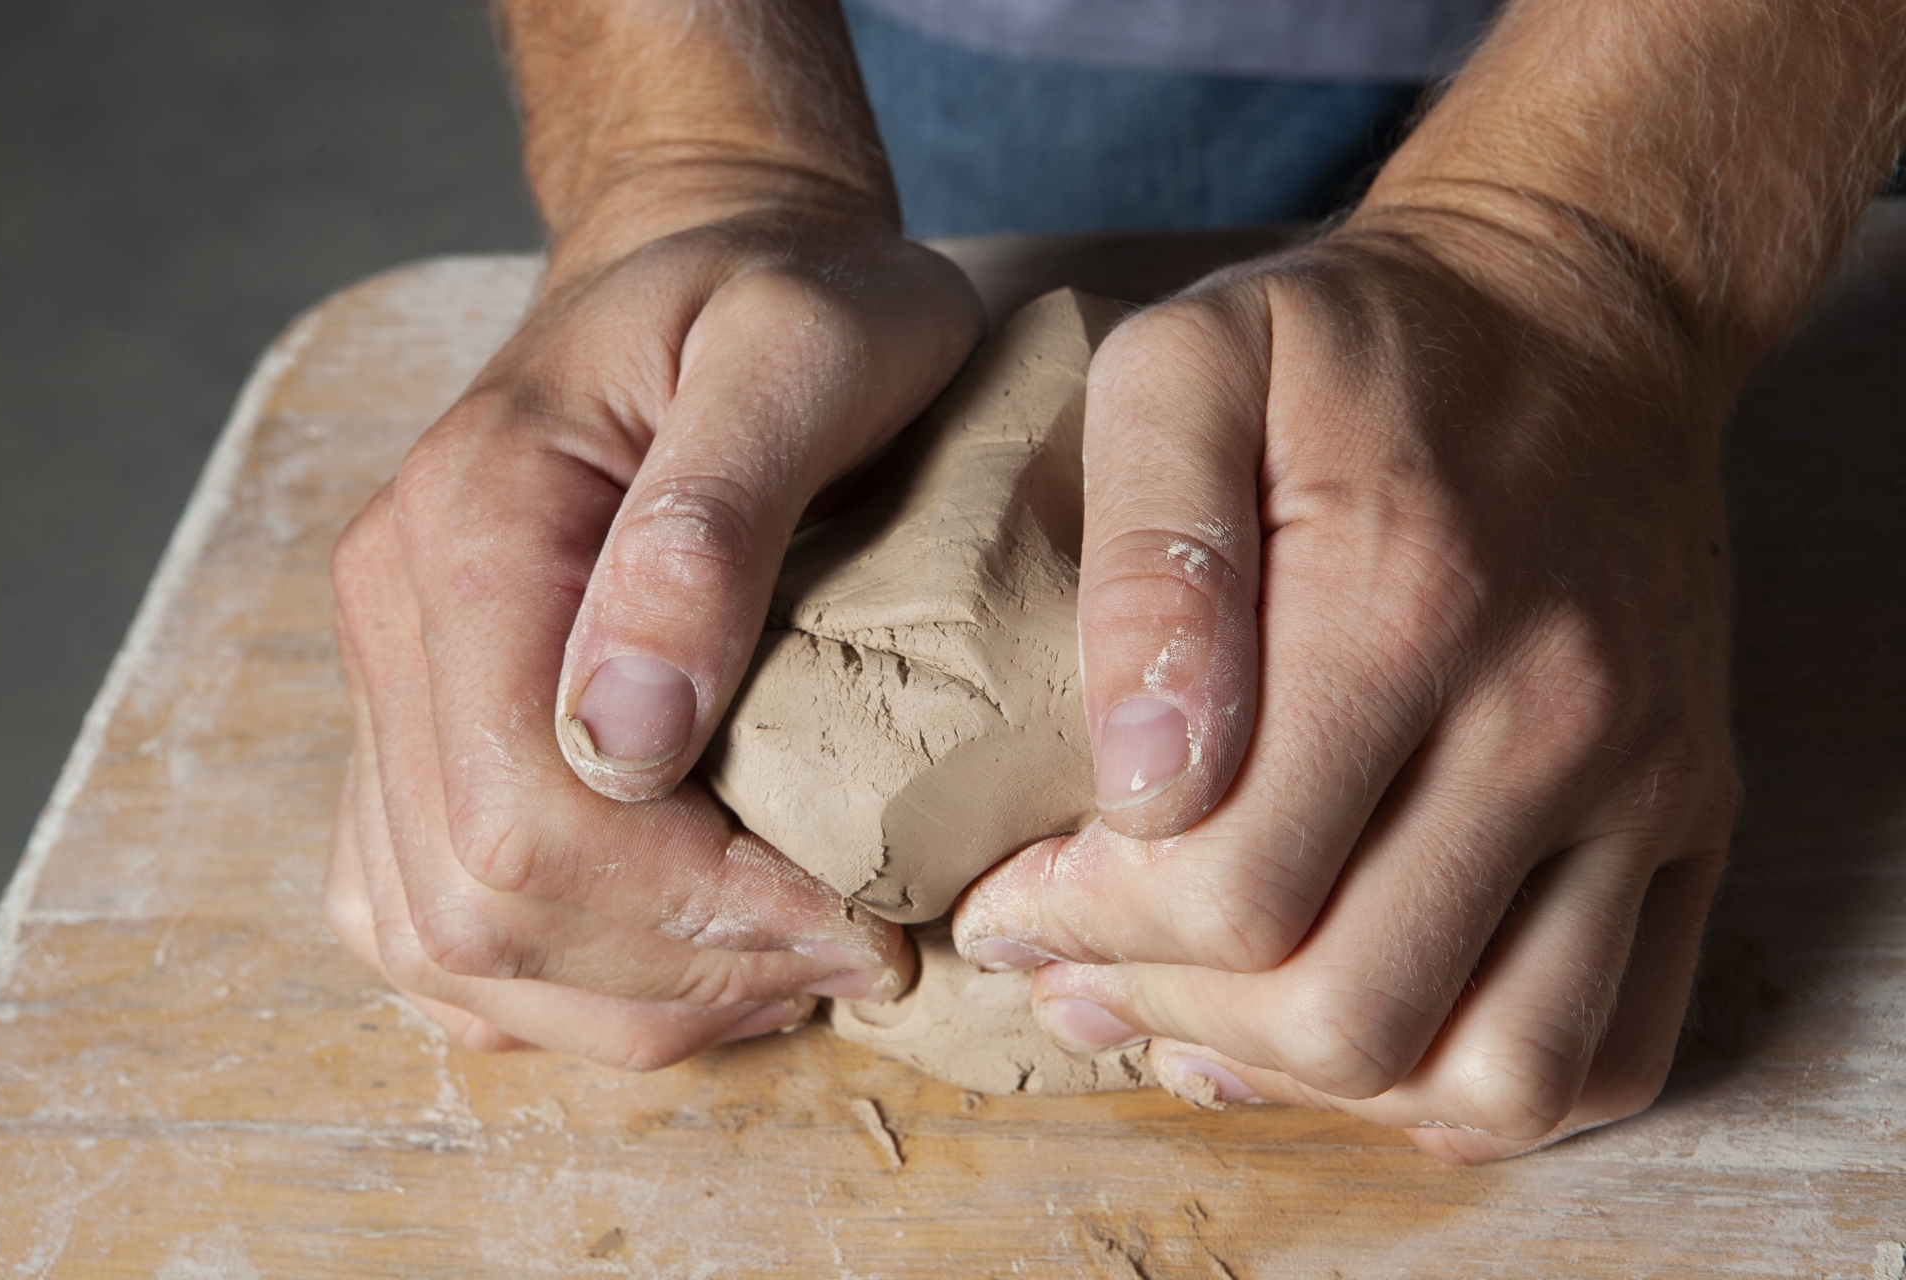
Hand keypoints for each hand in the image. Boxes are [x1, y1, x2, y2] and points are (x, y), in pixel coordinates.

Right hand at [324, 196, 981, 1066]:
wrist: (709, 260)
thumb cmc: (791, 299)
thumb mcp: (803, 351)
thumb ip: (712, 521)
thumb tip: (627, 737)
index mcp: (475, 527)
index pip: (527, 811)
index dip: (694, 909)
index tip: (859, 924)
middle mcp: (398, 613)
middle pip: (475, 899)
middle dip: (675, 969)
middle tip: (848, 958)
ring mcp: (392, 675)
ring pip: (439, 938)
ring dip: (620, 996)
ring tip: (780, 973)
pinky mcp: (419, 720)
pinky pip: (423, 912)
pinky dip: (550, 979)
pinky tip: (677, 960)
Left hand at [955, 209, 1737, 1160]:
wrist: (1577, 314)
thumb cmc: (1353, 348)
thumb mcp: (1190, 365)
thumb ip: (1148, 555)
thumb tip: (1142, 782)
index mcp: (1405, 605)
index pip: (1231, 887)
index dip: (1084, 930)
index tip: (1010, 902)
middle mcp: (1550, 718)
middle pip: (1348, 1006)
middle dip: (1170, 1015)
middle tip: (1080, 970)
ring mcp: (1641, 785)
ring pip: (1485, 1073)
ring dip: (1313, 1084)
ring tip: (1199, 1022)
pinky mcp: (1690, 822)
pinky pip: (1606, 1051)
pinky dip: (1467, 1091)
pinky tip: (1352, 1032)